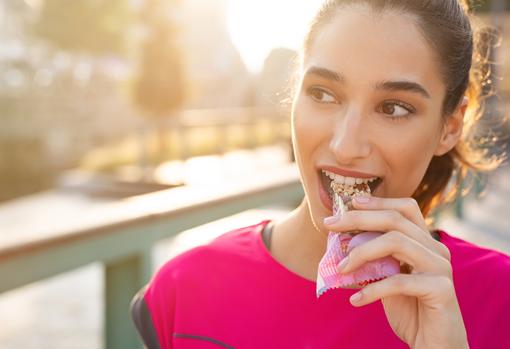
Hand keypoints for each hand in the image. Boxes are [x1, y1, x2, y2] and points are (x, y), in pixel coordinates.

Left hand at [323, 196, 468, 348]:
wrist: (435, 345)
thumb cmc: (410, 309)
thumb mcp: (387, 278)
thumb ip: (374, 259)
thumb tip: (341, 241)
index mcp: (425, 242)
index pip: (406, 208)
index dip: (378, 201)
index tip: (350, 202)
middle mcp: (436, 249)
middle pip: (395, 220)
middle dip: (358, 219)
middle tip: (330, 225)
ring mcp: (441, 268)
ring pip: (396, 242)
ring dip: (361, 252)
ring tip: (340, 268)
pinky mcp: (441, 290)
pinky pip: (398, 282)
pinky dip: (372, 290)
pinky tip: (355, 300)